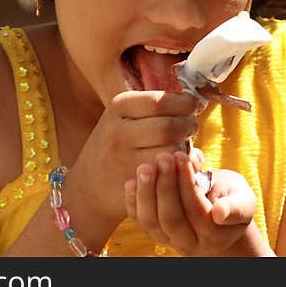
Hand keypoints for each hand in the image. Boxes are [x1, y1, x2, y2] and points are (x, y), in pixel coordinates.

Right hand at [67, 90, 199, 222]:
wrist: (89, 184)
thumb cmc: (116, 144)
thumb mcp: (125, 116)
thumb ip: (156, 106)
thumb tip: (196, 101)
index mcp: (119, 107)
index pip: (161, 101)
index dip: (186, 103)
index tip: (194, 105)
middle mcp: (118, 132)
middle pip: (169, 126)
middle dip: (189, 125)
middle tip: (191, 127)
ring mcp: (124, 161)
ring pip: (172, 151)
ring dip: (186, 149)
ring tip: (182, 147)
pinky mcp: (134, 186)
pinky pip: (170, 175)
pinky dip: (181, 170)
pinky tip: (179, 166)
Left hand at [124, 151, 256, 255]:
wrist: (218, 216)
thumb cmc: (231, 199)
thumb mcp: (243, 200)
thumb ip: (235, 207)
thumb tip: (219, 212)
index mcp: (215, 234)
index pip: (196, 209)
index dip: (187, 183)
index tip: (181, 156)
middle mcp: (190, 243)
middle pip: (172, 218)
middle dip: (165, 186)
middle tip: (163, 157)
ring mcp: (169, 240)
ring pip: (151, 222)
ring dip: (146, 192)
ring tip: (146, 166)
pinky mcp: (155, 232)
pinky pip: (139, 221)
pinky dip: (132, 202)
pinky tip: (131, 181)